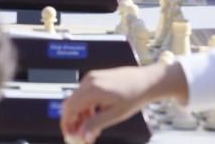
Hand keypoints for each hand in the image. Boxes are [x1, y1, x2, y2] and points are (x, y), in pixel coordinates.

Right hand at [60, 64, 188, 142]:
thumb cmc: (134, 97)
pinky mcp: (96, 78)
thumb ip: (96, 124)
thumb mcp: (116, 114)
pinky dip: (86, 107)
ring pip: (77, 100)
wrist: (147, 80)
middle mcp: (89, 81)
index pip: (70, 108)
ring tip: (93, 131)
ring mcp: (92, 77)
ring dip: (81, 116)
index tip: (70, 136)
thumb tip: (82, 136)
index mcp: (92, 89)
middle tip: (81, 137)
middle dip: (73, 122)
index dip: (67, 123)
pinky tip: (96, 118)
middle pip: (71, 104)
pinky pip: (84, 94)